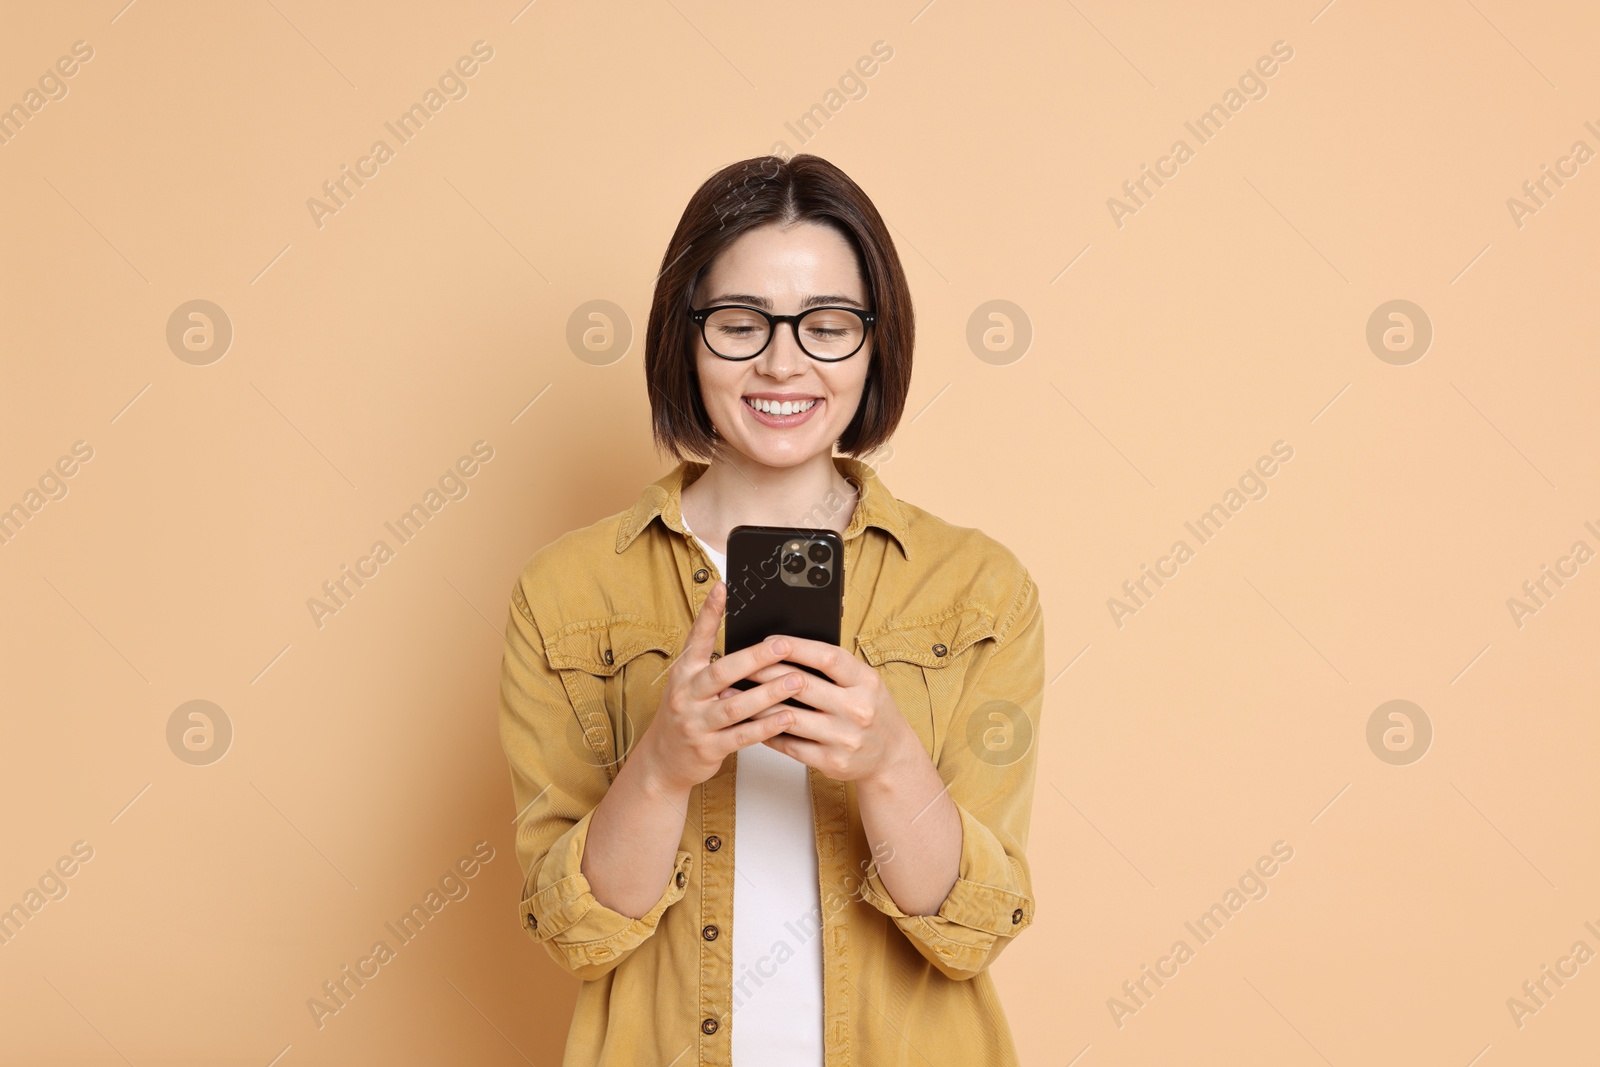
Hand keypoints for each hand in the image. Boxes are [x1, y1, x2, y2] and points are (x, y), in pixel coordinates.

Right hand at [636, 581, 817, 795]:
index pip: (697, 638)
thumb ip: (713, 666)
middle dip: (755, 658)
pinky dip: (766, 726)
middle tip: (783, 644)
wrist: (662, 761)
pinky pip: (742, 736)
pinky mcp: (708, 748)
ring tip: (797, 680)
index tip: (723, 587)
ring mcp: (696, 723)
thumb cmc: (685, 715)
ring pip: (736, 705)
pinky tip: (787, 717)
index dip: (709, 612)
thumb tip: (751, 643)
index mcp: (684, 673)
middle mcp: (686, 695)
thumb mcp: (689, 685)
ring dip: (769, 693)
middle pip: (722, 671)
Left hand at [754, 635, 919, 784]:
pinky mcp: (831, 761)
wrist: (892, 757)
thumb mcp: (866, 682)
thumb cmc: (872, 711)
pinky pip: (790, 745)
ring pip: (789, 718)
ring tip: (736, 696)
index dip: (795, 647)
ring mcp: (844, 738)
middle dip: (765, 673)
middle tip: (741, 666)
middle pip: (801, 686)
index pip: (827, 658)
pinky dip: (768, 732)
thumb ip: (835, 668)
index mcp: (866, 682)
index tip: (769, 642)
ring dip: (758, 705)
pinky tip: (753, 722)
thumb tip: (788, 649)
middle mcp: (857, 709)